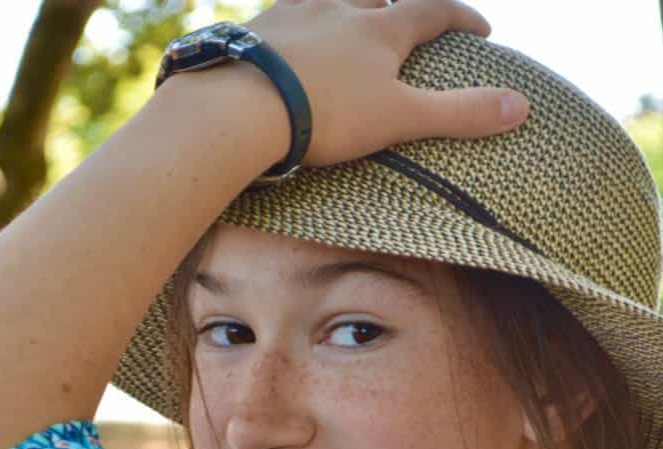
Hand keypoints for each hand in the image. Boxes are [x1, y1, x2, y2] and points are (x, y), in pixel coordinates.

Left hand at [243, 0, 529, 167]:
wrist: (244, 105)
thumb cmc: (327, 114)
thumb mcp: (401, 118)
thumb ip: (459, 114)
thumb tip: (522, 107)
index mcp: (381, 30)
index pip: (433, 12)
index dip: (460, 20)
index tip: (480, 31)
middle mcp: (341, 8)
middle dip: (399, 4)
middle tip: (406, 16)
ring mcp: (297, 13)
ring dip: (348, 3)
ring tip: (351, 14)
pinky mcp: (259, 27)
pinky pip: (286, 10)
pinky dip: (300, 16)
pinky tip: (293, 28)